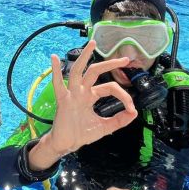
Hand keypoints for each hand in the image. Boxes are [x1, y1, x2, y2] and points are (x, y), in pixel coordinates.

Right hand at [45, 40, 137, 155]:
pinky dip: (55, 71)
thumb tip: (134, 113)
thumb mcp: (104, 127)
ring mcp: (72, 94)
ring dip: (85, 57)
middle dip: (110, 64)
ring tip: (92, 44)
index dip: (123, 96)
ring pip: (79, 71)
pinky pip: (58, 84)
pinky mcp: (63, 100)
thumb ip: (119, 121)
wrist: (66, 145)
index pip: (109, 88)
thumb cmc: (81, 134)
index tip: (132, 108)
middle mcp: (82, 91)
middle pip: (95, 72)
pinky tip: (54, 58)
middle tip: (125, 59)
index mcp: (91, 96)